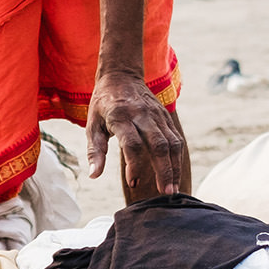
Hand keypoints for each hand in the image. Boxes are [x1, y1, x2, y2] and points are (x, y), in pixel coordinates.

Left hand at [86, 70, 186, 204]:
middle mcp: (142, 115)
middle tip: (166, 192)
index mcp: (120, 117)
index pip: (132, 144)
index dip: (134, 166)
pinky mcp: (165, 116)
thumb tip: (94, 175)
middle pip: (158, 144)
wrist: (121, 76)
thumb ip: (95, 151)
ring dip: (174, 167)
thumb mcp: (92, 125)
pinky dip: (177, 157)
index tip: (133, 184)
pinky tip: (174, 173)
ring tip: (172, 188)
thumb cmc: (102, 105)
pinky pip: (175, 138)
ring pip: (171, 142)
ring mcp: (156, 115)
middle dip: (164, 171)